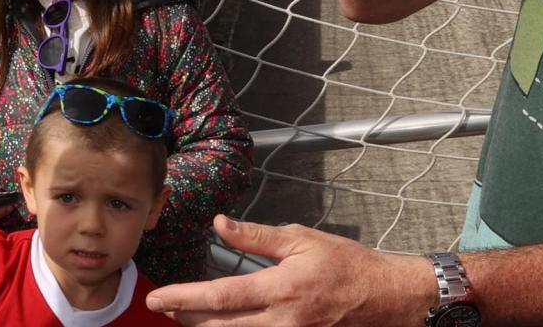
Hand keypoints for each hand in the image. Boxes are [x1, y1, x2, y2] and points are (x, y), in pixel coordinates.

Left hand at [145, 215, 433, 325]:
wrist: (384, 296)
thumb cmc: (346, 264)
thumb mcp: (301, 239)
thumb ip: (256, 236)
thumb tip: (220, 224)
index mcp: (280, 289)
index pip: (220, 297)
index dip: (184, 298)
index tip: (158, 297)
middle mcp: (281, 320)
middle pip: (220, 326)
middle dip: (186, 316)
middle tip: (162, 305)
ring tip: (183, 314)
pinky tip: (220, 324)